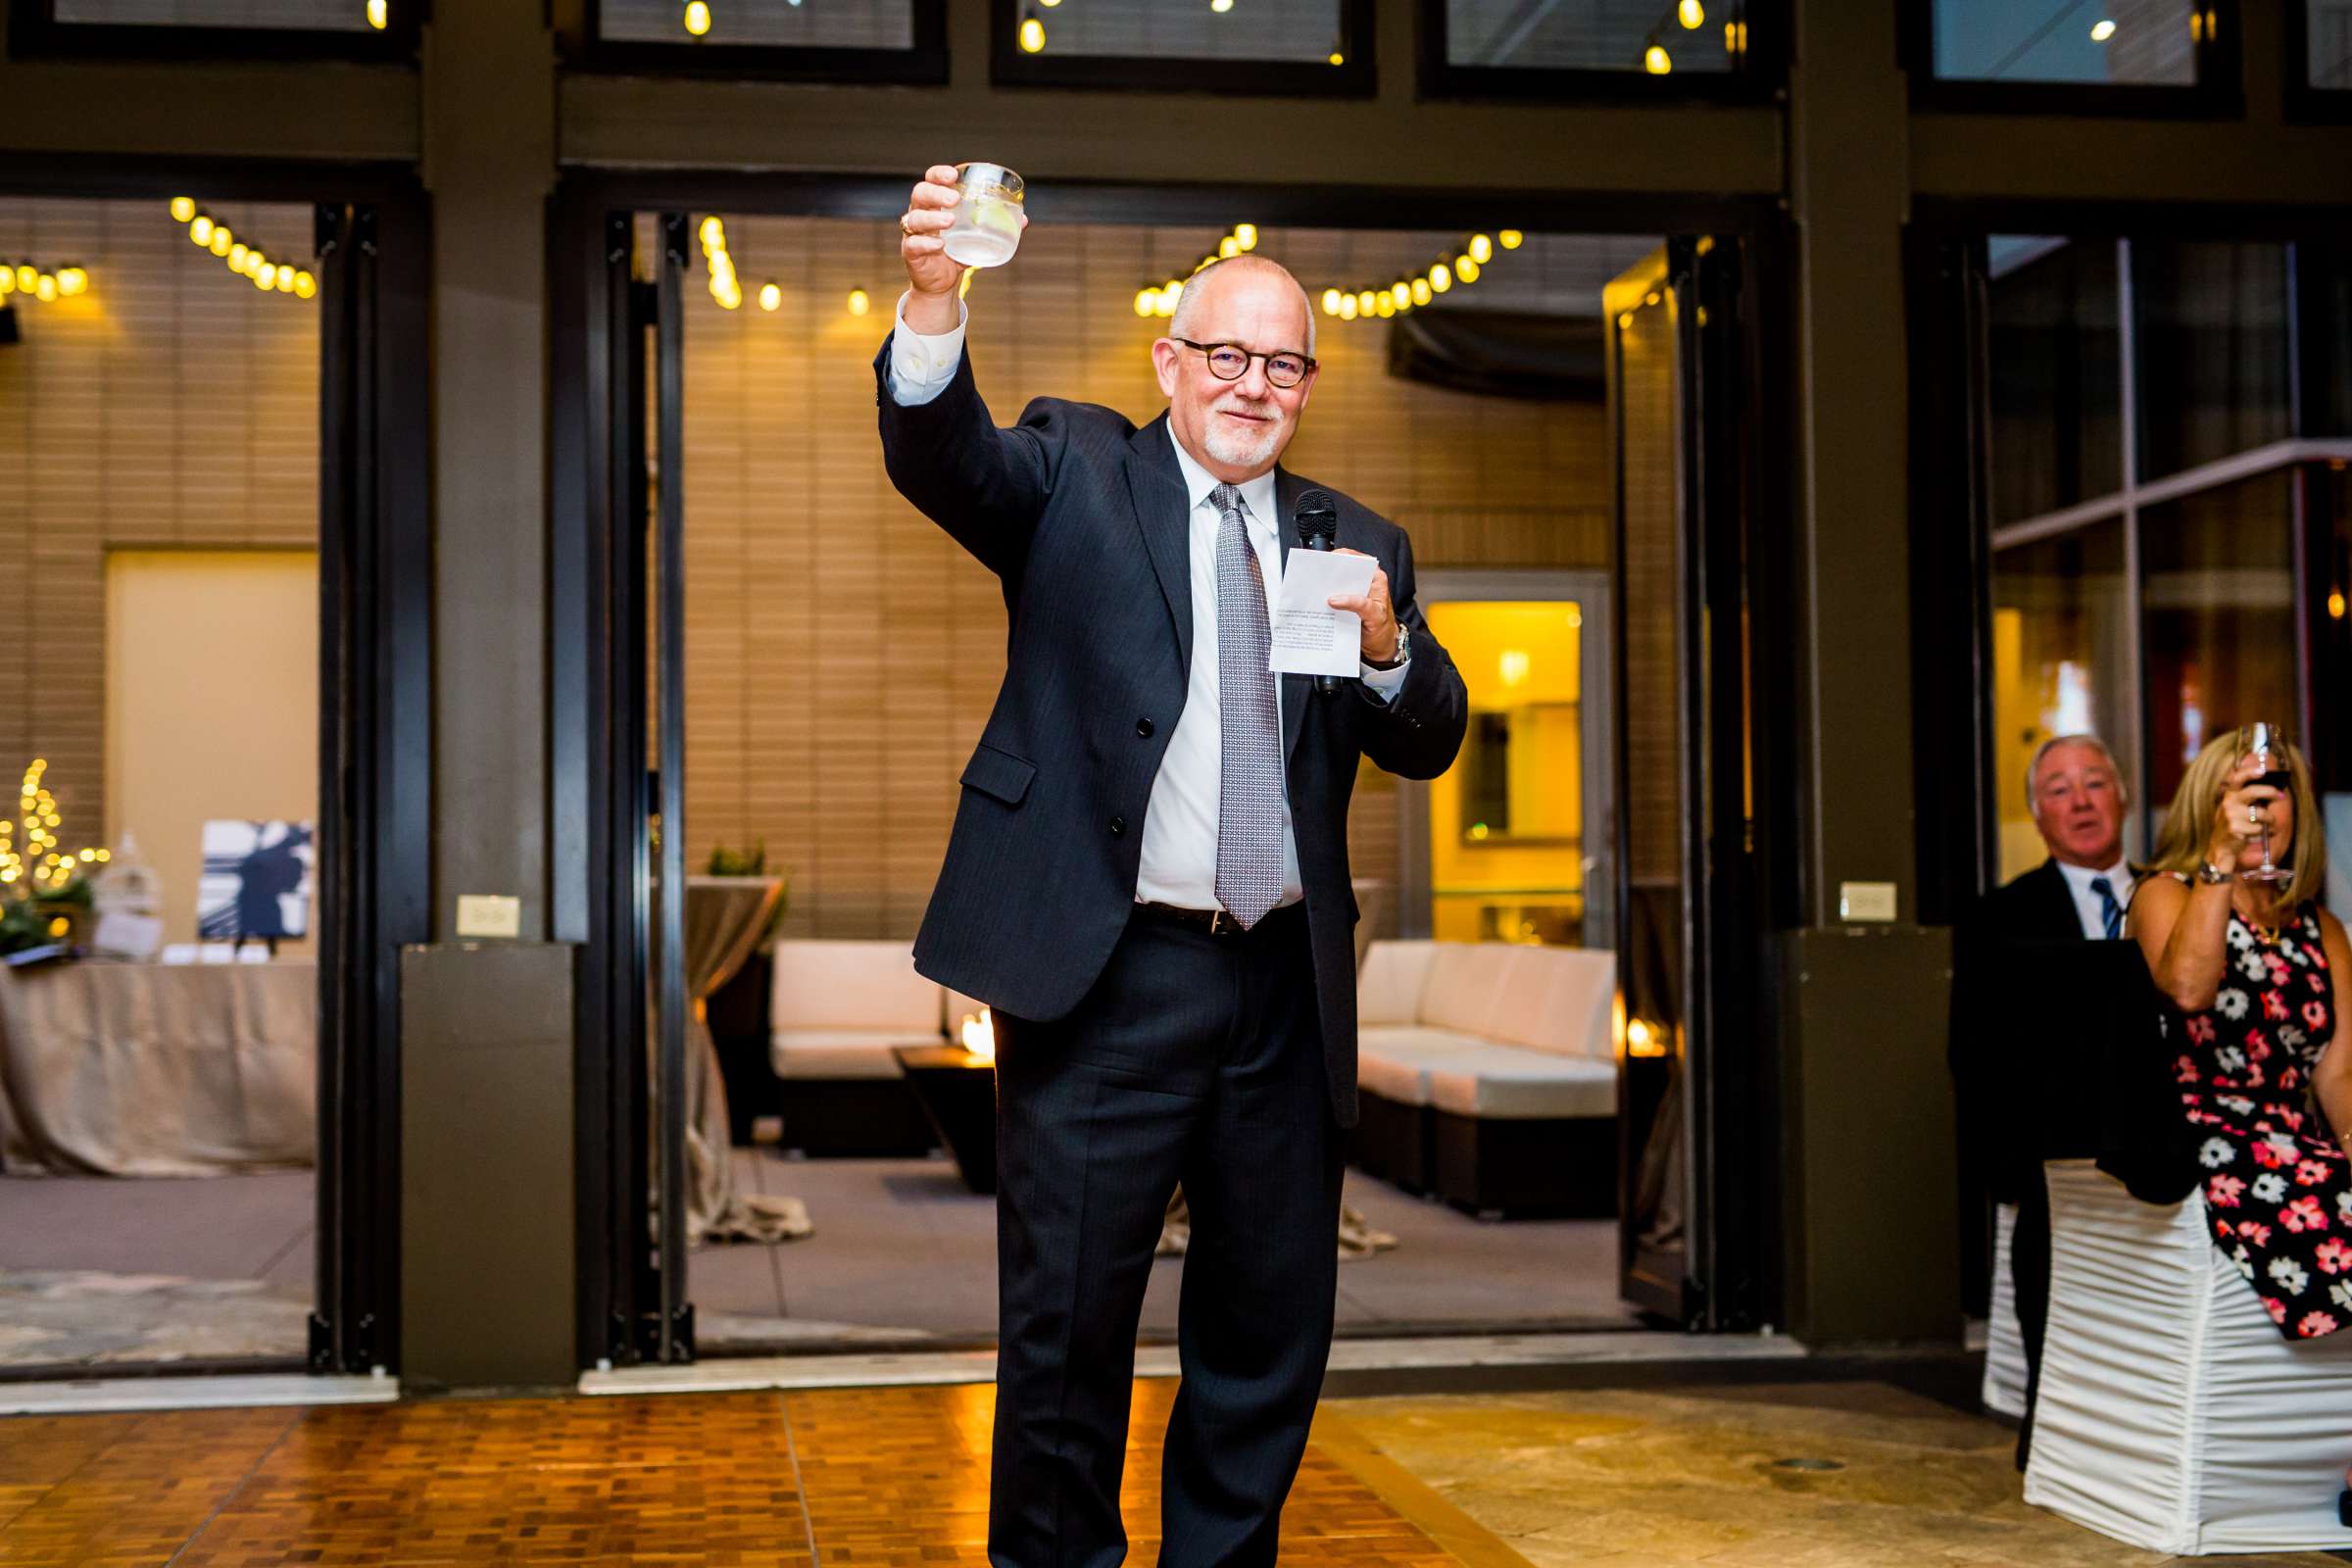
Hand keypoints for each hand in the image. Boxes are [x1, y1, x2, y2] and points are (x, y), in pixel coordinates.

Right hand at [898, 165, 1026, 331]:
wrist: (942, 282)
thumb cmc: (958, 251)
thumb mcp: (978, 236)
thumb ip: (997, 226)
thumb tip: (1025, 220)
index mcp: (935, 203)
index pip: (931, 180)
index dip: (939, 174)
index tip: (953, 175)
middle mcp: (921, 213)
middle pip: (920, 194)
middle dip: (935, 193)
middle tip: (954, 199)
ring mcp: (913, 233)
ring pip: (914, 218)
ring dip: (932, 217)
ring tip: (950, 221)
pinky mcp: (911, 253)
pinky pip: (913, 244)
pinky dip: (926, 243)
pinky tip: (939, 244)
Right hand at [1326, 547, 1397, 663]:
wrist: (1380, 646)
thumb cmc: (1382, 628)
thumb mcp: (1375, 616)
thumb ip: (1359, 605)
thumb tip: (1334, 599)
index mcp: (1374, 577)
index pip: (1357, 560)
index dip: (1342, 557)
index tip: (1328, 562)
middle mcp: (1363, 582)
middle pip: (1343, 570)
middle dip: (1329, 573)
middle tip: (1317, 578)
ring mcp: (1352, 593)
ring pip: (1335, 584)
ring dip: (1324, 587)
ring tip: (1313, 590)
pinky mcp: (1343, 604)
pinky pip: (1331, 598)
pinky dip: (1323, 600)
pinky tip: (1316, 603)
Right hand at [2208, 751, 2281, 872]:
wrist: (2219, 846)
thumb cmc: (2233, 823)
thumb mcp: (2235, 807)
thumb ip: (2248, 797)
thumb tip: (2273, 790)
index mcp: (2229, 794)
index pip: (2237, 778)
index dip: (2250, 772)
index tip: (2263, 771)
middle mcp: (2228, 802)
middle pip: (2253, 791)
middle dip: (2270, 792)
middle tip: (2280, 796)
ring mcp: (2231, 815)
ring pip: (2261, 813)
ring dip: (2269, 820)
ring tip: (2266, 825)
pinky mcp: (2235, 828)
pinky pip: (2259, 828)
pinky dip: (2261, 832)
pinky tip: (2255, 835)